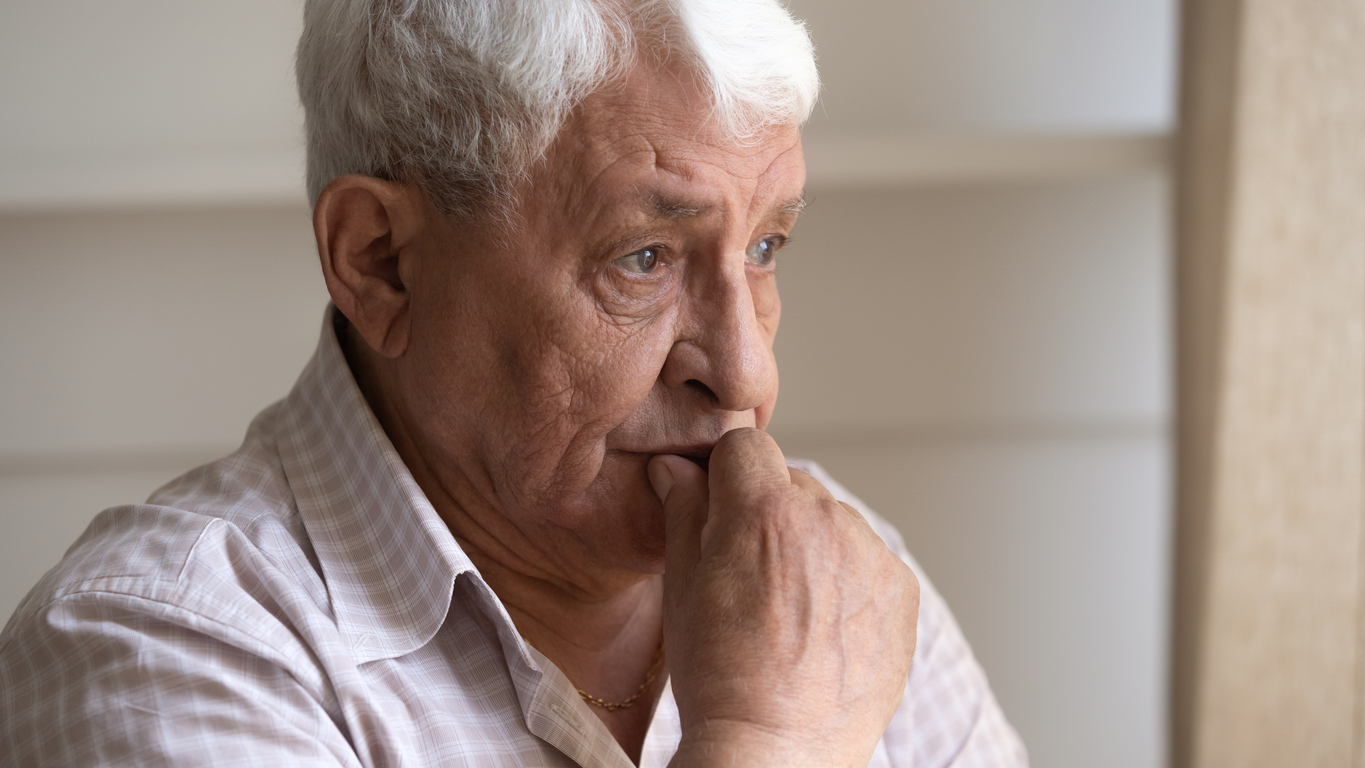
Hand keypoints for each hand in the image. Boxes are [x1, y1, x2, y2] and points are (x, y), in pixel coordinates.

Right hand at [649, 428, 918, 767]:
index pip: (746, 445)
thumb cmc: (717, 677)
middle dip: (769, 511)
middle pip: (792, 482)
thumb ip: (683, 512)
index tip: (719, 509)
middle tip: (750, 574)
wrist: (776, 754)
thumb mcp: (681, 588)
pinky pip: (868, 559)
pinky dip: (847, 579)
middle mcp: (826, 519)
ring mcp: (872, 554)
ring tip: (789, 610)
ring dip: (811, 543)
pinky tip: (822, 626)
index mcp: (764, 509)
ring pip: (833, 520)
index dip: (726, 474)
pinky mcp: (902, 589)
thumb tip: (674, 467)